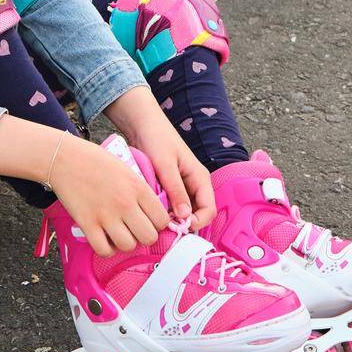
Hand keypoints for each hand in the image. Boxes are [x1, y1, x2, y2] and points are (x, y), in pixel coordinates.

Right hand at [46, 137, 170, 256]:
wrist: (65, 158)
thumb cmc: (95, 160)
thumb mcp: (127, 168)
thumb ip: (140, 189)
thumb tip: (152, 210)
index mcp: (138, 187)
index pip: (162, 220)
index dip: (158, 224)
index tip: (150, 222)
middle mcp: (125, 203)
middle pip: (149, 237)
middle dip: (144, 236)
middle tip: (136, 229)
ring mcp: (106, 215)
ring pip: (128, 246)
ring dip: (125, 243)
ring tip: (120, 233)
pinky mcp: (87, 224)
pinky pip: (104, 250)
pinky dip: (107, 249)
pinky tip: (105, 239)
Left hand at [106, 87, 216, 232]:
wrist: (142, 124)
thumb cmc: (157, 139)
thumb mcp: (165, 165)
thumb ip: (176, 190)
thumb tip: (185, 217)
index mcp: (200, 178)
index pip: (209, 209)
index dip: (197, 222)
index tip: (178, 227)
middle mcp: (194, 184)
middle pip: (198, 213)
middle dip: (185, 224)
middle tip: (165, 228)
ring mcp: (183, 186)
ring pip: (185, 212)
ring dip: (174, 219)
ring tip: (158, 221)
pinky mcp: (170, 187)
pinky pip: (173, 205)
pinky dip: (165, 211)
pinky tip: (153, 212)